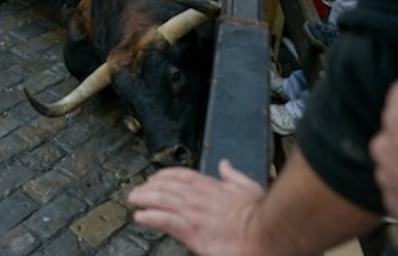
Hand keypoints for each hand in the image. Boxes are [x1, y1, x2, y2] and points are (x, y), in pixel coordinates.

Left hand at [128, 160, 262, 254]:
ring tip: (133, 200)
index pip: (182, 175)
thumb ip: (234, 176)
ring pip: (161, 200)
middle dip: (149, 187)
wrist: (264, 233)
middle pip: (166, 186)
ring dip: (144, 199)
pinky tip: (139, 217)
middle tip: (138, 190)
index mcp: (212, 187)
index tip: (155, 177)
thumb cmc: (259, 215)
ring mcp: (193, 213)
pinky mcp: (190, 230)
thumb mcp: (249, 187)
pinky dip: (149, 217)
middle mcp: (198, 197)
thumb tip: (225, 165)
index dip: (165, 175)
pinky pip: (164, 220)